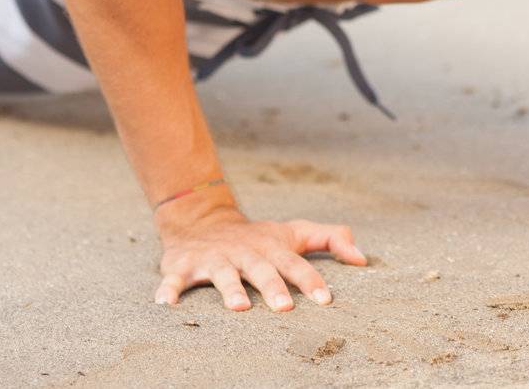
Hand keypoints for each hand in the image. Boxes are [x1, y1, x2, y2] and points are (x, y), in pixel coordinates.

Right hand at [154, 205, 366, 311]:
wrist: (201, 219)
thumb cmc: (258, 236)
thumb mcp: (294, 232)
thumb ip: (330, 239)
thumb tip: (363, 258)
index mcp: (271, 248)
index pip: (296, 264)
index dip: (311, 280)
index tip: (326, 299)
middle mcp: (244, 253)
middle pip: (261, 269)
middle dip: (273, 287)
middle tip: (285, 308)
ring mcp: (213, 259)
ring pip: (222, 274)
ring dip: (230, 289)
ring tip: (239, 308)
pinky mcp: (183, 265)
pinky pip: (175, 278)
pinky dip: (169, 288)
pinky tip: (165, 303)